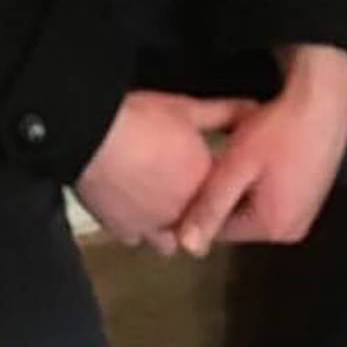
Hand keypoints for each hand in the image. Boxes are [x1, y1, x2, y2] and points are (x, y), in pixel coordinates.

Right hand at [75, 90, 258, 252]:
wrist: (94, 136)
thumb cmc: (140, 121)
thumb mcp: (187, 108)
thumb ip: (224, 112)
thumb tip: (252, 109)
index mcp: (206, 183)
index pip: (226, 192)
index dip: (221, 181)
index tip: (210, 173)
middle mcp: (186, 211)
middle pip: (200, 219)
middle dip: (197, 207)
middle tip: (184, 186)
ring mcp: (155, 225)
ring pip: (171, 239)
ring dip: (170, 224)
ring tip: (161, 204)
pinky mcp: (124, 230)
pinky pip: (137, 237)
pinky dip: (138, 226)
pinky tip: (133, 210)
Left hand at [176, 43, 346, 253]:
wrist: (324, 101)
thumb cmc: (278, 131)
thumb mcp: (235, 167)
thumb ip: (210, 207)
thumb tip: (187, 247)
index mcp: (273, 227)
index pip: (220, 231)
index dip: (202, 205)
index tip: (193, 178)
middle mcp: (293, 230)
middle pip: (241, 221)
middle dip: (225, 197)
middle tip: (217, 163)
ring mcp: (306, 213)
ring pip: (256, 208)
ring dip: (243, 188)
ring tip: (238, 157)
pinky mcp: (313, 196)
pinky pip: (274, 197)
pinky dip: (262, 182)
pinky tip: (260, 156)